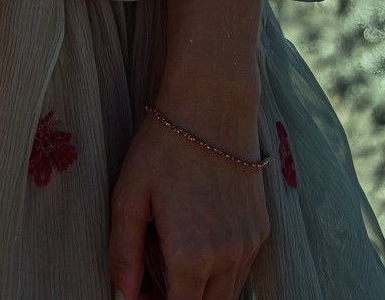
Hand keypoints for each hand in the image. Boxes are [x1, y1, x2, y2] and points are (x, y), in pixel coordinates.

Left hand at [106, 81, 268, 299]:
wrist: (212, 103)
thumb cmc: (163, 146)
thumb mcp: (129, 196)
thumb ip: (123, 254)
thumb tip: (123, 297)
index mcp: (190, 256)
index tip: (140, 291)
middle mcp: (227, 259)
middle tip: (153, 277)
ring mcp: (249, 246)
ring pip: (227, 295)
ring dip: (200, 290)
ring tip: (171, 255)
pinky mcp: (261, 230)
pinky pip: (242, 270)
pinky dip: (220, 271)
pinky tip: (198, 239)